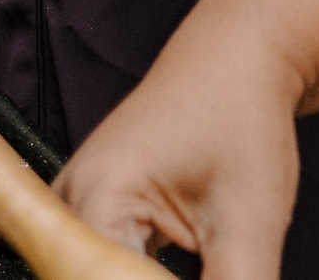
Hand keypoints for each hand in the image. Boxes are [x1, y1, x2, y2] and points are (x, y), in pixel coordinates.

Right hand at [53, 0, 303, 278]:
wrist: (237, 60)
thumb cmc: (239, 118)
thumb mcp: (248, 224)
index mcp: (96, 199)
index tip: (210, 275)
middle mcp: (69, 200)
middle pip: (86, 277)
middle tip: (211, 267)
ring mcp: (74, 202)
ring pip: (88, 272)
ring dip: (126, 276)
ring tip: (203, 258)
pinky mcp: (92, 207)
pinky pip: (96, 261)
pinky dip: (127, 274)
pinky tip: (172, 269)